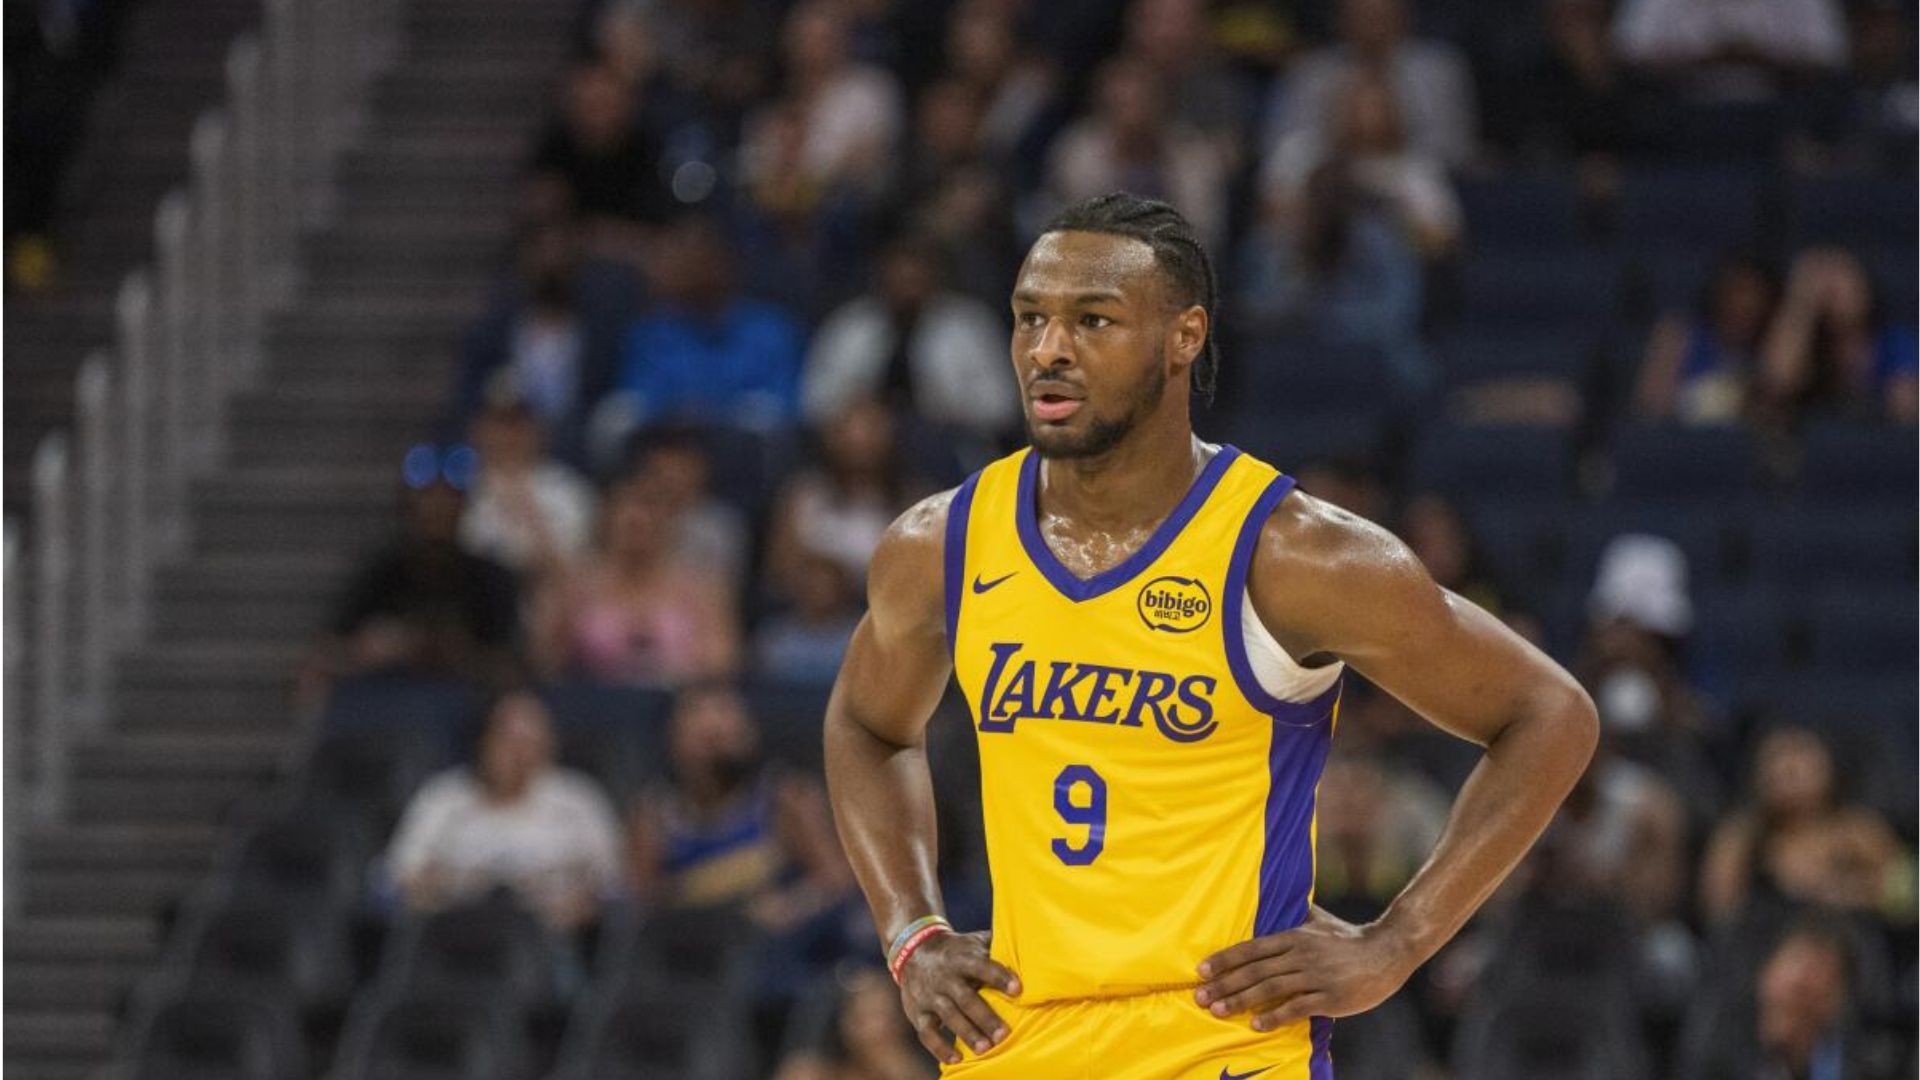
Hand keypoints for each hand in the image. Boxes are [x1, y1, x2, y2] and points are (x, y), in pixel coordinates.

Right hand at [897, 929, 1021, 1064]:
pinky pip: (927, 1032)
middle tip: (1004, 1034)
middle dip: (985, 1016)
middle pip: (965, 998)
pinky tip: (957, 1059)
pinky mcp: (918, 1012)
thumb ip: (998, 946)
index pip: (982, 966)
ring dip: (967, 1033)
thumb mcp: (974, 942)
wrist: (914, 950)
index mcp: (962, 958)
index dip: (999, 977)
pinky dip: (940, 1047)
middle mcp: (945, 977)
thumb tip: (1032, 947)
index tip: (1017, 989)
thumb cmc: (958, 950)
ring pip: (949, 1016)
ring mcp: (930, 995)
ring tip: (986, 1049)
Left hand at [1193, 906, 1419, 1030]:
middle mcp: (1301, 954)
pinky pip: (1297, 1007)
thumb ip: (1295, 914)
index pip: (1251, 948)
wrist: (1387, 952)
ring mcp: (1315, 976)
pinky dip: (1275, 1015)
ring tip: (1218, 1011)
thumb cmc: (1349, 938)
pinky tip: (1257, 1024)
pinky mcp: (1330, 996)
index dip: (1225, 959)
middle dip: (1224, 984)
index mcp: (1294, 936)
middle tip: (1200, 996)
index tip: (1202, 970)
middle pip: (1255, 970)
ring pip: (1270, 988)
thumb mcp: (1319, 921)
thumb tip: (1276, 899)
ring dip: (1241, 1000)